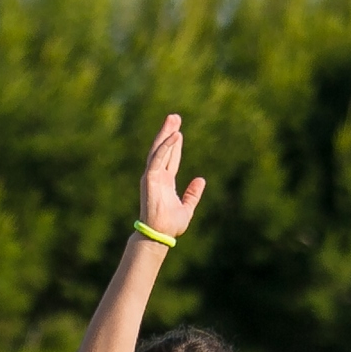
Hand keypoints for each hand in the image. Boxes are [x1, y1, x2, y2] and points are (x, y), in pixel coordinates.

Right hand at [139, 114, 204, 237]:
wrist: (160, 234)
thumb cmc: (171, 224)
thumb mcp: (187, 208)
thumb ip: (193, 194)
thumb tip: (201, 179)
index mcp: (165, 182)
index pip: (171, 158)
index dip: (175, 144)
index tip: (179, 131)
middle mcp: (158, 176)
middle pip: (164, 149)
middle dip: (169, 132)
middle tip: (174, 117)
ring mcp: (152, 176)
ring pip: (159, 150)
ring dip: (165, 134)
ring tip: (173, 119)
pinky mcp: (149, 178)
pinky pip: (158, 158)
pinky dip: (165, 147)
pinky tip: (174, 136)